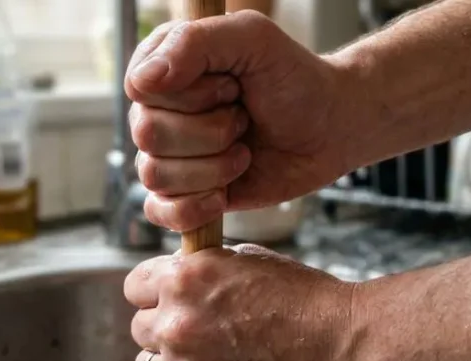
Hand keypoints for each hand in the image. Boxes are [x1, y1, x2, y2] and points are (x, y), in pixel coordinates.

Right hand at [125, 11, 356, 231]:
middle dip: (210, 132)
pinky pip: (158, 212)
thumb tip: (143, 82)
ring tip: (244, 151)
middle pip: (148, 134)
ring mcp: (168, 153)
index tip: (232, 86)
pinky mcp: (183, 193)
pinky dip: (192, 208)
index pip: (142, 89)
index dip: (191, 95)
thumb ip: (194, 43)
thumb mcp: (253, 39)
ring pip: (154, 175)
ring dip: (213, 167)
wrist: (328, 129)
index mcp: (164, 64)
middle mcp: (158, 109)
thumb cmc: (293, 78)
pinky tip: (223, 194)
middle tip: (244, 119)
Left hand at [125, 245, 359, 360]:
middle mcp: (177, 322)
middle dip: (164, 330)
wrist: (344, 348)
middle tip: (199, 336)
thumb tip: (178, 280)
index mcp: (186, 278)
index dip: (155, 294)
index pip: (135, 287)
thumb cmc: (307, 300)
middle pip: (140, 329)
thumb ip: (204, 269)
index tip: (170, 302)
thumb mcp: (249, 260)